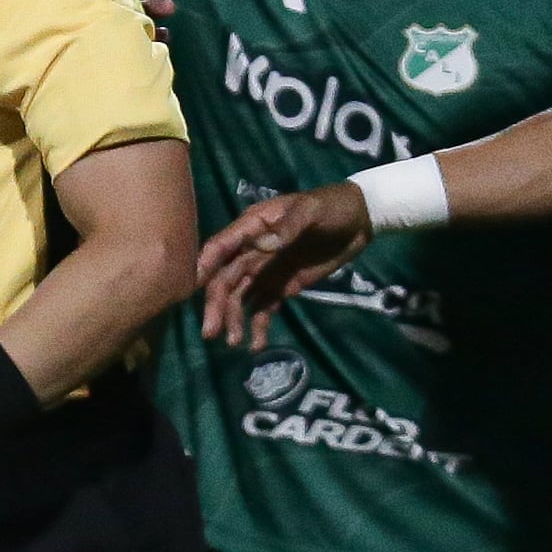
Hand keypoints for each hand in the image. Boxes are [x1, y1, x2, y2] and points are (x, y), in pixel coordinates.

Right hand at [195, 182, 372, 348]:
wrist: (359, 220)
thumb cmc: (331, 207)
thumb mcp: (311, 210)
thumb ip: (289, 227)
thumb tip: (265, 245)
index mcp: (254, 226)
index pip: (222, 247)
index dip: (205, 266)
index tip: (192, 288)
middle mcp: (253, 250)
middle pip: (226, 279)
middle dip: (217, 305)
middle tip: (211, 332)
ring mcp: (266, 270)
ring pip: (240, 297)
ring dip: (233, 319)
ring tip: (234, 342)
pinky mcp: (281, 286)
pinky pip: (264, 308)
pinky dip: (257, 325)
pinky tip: (255, 345)